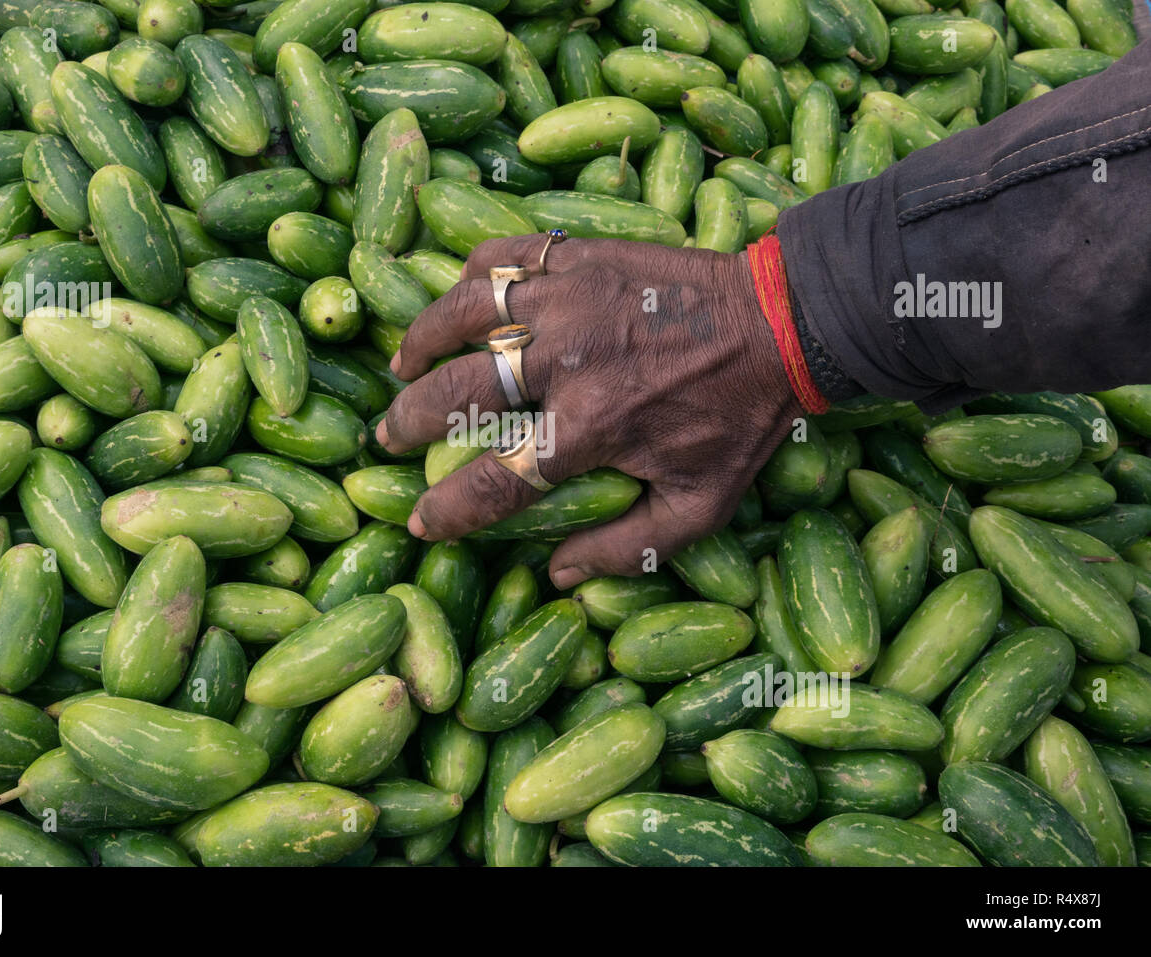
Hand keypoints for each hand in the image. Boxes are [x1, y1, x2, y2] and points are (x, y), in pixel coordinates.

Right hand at [375, 234, 804, 589]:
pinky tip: (456, 298)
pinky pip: (502, 256)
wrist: (785, 322)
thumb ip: (626, 547)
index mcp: (591, 429)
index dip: (448, 509)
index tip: (421, 521)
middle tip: (389, 434)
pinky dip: (468, 276)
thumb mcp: (700, 506)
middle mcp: (565, 361)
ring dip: (421, 342)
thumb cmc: (741, 418)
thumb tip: (556, 574)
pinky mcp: (580, 256)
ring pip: (463, 313)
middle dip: (409, 420)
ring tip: (401, 362)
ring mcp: (568, 298)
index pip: (495, 480)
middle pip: (457, 393)